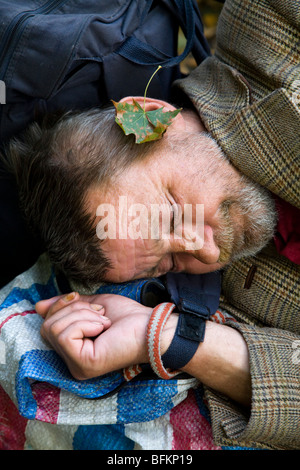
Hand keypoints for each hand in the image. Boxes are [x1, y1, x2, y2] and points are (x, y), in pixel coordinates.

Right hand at [36, 292, 152, 379]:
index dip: (60, 305)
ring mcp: (76, 366)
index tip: (82, 299)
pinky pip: (65, 335)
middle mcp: (72, 362)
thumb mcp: (91, 305)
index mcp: (74, 349)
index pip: (47, 325)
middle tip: (99, 314)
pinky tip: (103, 328)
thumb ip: (66, 307)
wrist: (150, 326)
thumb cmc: (126, 317)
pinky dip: (85, 323)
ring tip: (103, 322)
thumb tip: (38, 306)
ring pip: (55, 329)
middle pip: (48, 326)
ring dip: (82, 315)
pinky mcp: (83, 365)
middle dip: (74, 309)